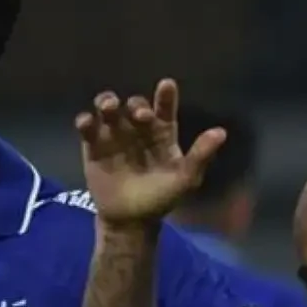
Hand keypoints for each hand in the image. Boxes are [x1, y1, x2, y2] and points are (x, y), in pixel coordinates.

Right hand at [75, 79, 226, 224]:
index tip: (166, 85)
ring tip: (108, 106)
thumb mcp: (185, 179)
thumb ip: (200, 156)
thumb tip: (221, 132)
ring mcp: (114, 135)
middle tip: (141, 116)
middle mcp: (138, 129)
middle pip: (135, 105)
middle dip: (137, 106)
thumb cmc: (161, 198)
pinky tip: (88, 123)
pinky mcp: (93, 146)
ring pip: (108, 109)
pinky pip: (87, 127)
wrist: (131, 221)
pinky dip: (85, 121)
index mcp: (161, 133)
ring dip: (107, 102)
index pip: (164, 109)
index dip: (165, 96)